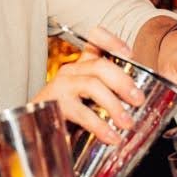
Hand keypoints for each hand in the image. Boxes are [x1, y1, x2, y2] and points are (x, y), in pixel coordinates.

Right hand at [33, 27, 144, 144]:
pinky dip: (100, 126)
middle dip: (123, 81)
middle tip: (138, 99)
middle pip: (100, 65)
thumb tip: (140, 99)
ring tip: (127, 123)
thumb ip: (111, 93)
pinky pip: (81, 112)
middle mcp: (72, 71)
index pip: (95, 40)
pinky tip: (112, 137)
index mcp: (83, 66)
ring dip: (114, 105)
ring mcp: (61, 86)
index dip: (113, 42)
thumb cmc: (69, 115)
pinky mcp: (54, 104)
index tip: (129, 54)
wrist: (36, 133)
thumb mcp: (91, 100)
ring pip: (91, 85)